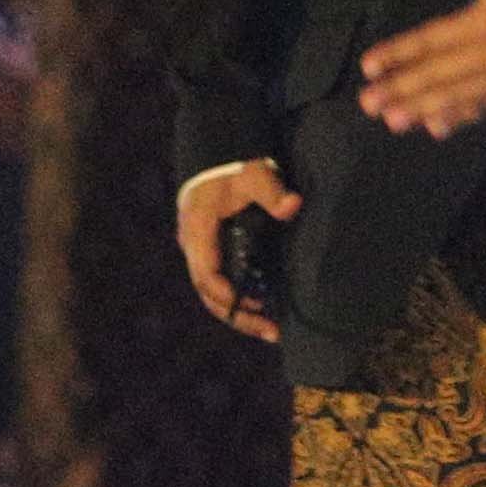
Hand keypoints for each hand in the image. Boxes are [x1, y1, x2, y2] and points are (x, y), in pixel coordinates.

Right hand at [176, 158, 292, 342]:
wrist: (216, 156)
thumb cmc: (233, 167)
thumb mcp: (254, 175)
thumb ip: (272, 191)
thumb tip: (292, 206)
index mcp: (198, 230)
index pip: (206, 273)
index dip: (227, 294)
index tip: (255, 304)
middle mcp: (192, 245)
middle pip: (208, 293)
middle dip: (238, 315)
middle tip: (271, 331)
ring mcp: (199, 251)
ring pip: (211, 293)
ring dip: (238, 313)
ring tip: (270, 329)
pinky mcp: (209, 251)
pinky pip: (218, 283)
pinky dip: (237, 300)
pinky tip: (261, 309)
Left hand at [356, 0, 485, 138]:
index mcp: (482, 21)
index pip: (430, 41)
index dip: (397, 54)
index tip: (368, 65)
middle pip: (436, 76)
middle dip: (399, 91)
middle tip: (367, 104)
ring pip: (454, 98)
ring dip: (420, 111)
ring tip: (392, 121)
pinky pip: (481, 109)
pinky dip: (457, 120)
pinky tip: (435, 129)